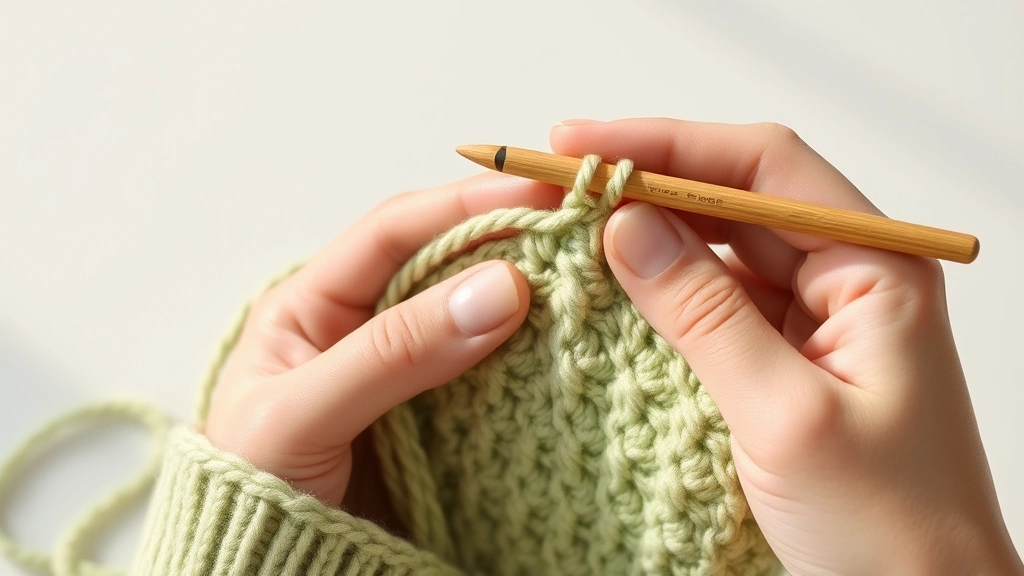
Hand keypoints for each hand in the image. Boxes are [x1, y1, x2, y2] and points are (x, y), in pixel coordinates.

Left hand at [203, 173, 563, 510]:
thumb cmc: (253, 490)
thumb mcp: (303, 413)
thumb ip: (392, 352)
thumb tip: (500, 288)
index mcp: (314, 303)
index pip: (394, 231)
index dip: (463, 203)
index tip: (534, 194)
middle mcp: (365, 325)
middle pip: (446, 263)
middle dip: (507, 241)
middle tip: (578, 229)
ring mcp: (408, 372)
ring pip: (477, 315)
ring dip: (528, 299)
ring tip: (588, 279)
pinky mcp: (442, 418)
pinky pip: (493, 375)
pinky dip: (531, 359)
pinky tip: (568, 348)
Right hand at [551, 118, 1022, 574]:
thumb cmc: (890, 530)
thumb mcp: (786, 416)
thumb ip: (704, 315)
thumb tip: (625, 228)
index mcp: (878, 270)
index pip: (763, 168)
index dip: (668, 146)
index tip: (583, 146)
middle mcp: (848, 278)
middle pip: (736, 199)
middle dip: (647, 184)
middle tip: (559, 182)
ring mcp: (815, 319)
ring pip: (720, 249)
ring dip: (649, 237)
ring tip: (571, 229)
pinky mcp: (785, 358)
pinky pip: (716, 303)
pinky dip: (661, 293)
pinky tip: (612, 290)